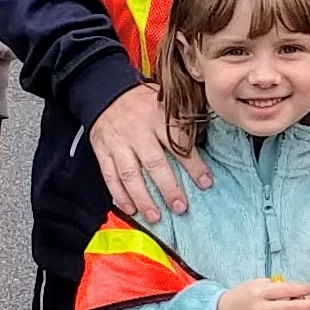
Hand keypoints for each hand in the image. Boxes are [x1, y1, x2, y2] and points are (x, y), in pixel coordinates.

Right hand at [89, 81, 200, 227]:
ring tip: (155, 217)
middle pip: (154, 163)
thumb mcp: (165, 102)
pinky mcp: (102, 152)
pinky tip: (131, 209)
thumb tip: (206, 138)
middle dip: (168, 188)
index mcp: (157, 117)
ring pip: (131, 175)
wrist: (107, 92)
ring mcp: (118, 143)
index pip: (178, 144)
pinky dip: (120, 195)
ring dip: (143, 198)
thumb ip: (182, 119)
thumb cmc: (142, 102)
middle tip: (180, 207)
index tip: (205, 182)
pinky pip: (110, 176)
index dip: (193, 165)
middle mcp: (137, 132)